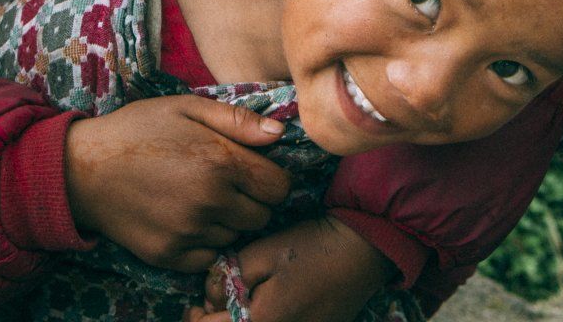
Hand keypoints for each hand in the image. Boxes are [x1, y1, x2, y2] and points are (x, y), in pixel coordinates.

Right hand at [65, 98, 292, 272]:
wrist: (81, 169)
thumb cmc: (138, 130)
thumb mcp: (188, 108)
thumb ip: (238, 120)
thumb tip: (279, 134)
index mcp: (221, 163)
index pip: (280, 187)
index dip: (272, 179)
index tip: (254, 172)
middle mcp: (210, 202)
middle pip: (262, 216)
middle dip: (253, 201)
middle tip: (226, 185)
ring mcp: (188, 232)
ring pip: (236, 236)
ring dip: (228, 222)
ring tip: (201, 199)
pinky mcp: (168, 254)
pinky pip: (208, 257)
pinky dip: (205, 243)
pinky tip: (187, 220)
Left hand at [187, 219, 392, 321]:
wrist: (365, 248)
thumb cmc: (312, 247)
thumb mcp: (262, 252)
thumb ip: (226, 276)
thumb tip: (208, 294)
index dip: (196, 317)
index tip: (197, 301)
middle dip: (218, 320)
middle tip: (217, 299)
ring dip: (242, 320)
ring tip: (244, 300)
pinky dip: (266, 321)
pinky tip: (269, 304)